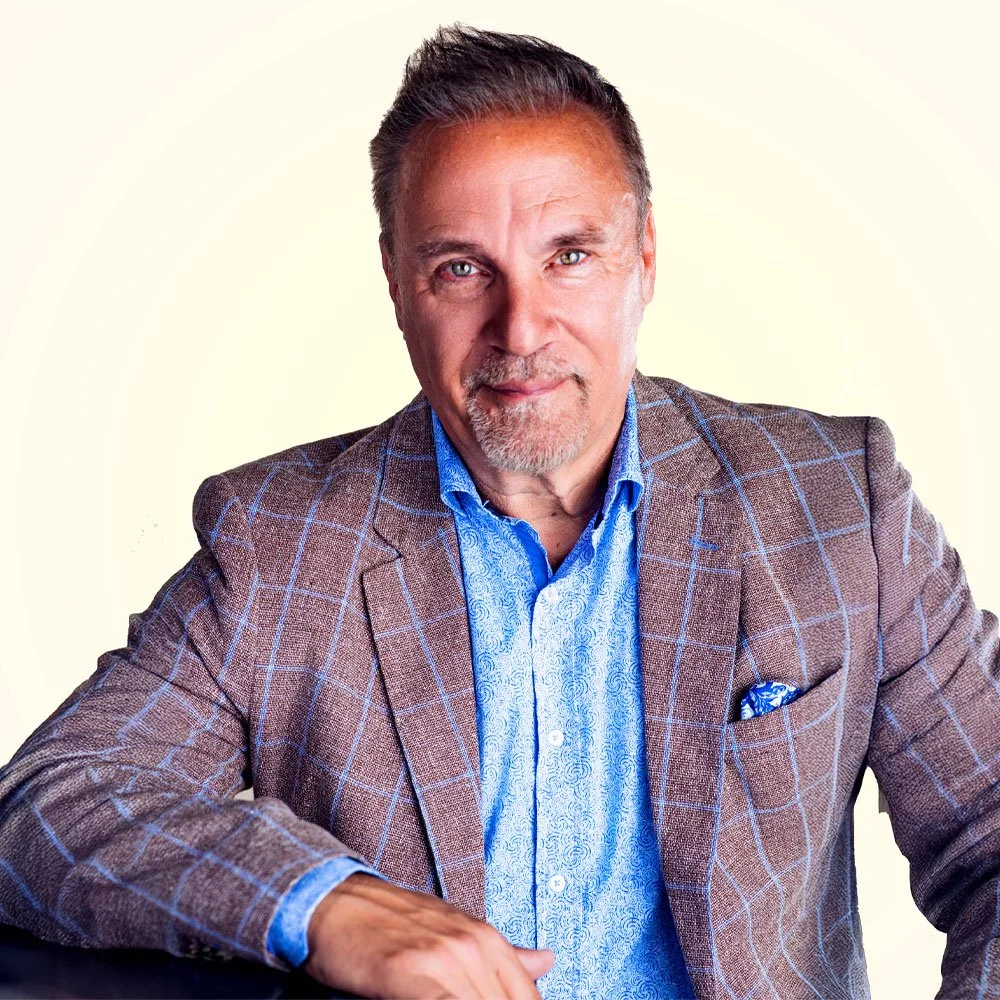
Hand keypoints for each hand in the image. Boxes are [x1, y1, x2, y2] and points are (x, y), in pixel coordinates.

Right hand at [304, 872, 553, 998]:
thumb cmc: (392, 922)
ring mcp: (444, 958)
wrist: (335, 903)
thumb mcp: (454, 931)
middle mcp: (473, 944)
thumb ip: (503, 954)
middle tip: (461, 999)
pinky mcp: (411, 972)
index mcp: (488, 938)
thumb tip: (548, 961)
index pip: (526, 997)